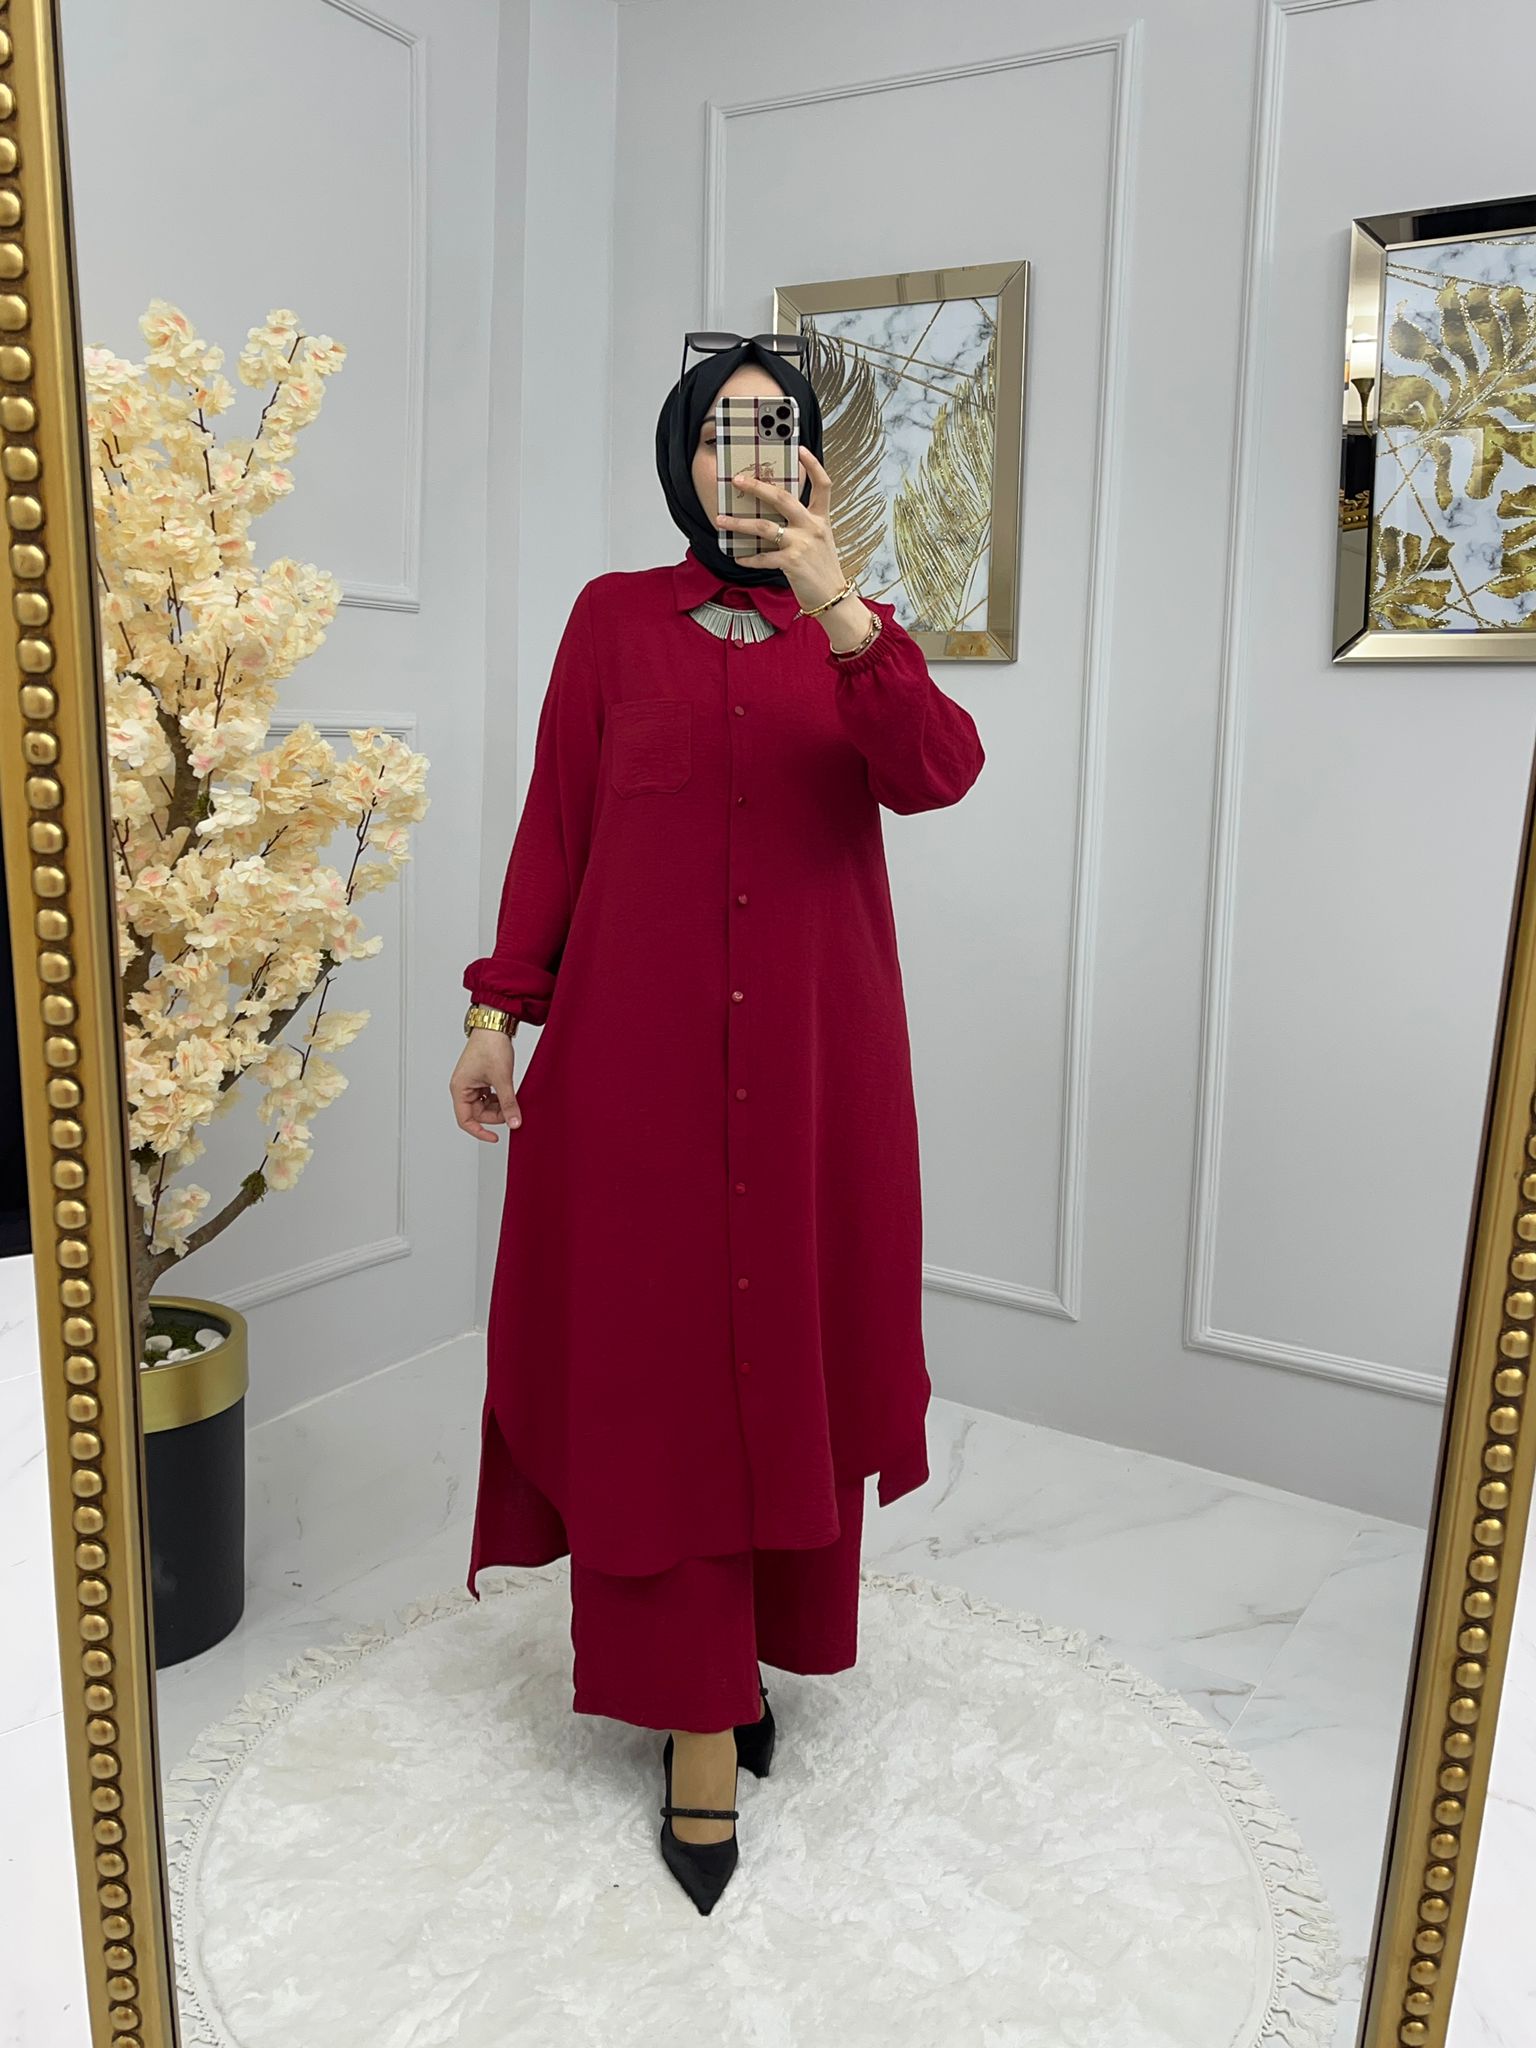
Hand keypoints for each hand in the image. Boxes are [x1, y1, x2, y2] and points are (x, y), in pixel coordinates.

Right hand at [450, 1028, 519, 1141]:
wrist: (495, 1025)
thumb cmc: (491, 1046)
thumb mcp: (502, 1078)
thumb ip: (508, 1103)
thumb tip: (514, 1122)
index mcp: (460, 1088)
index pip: (465, 1120)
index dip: (479, 1131)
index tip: (495, 1137)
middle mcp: (463, 1087)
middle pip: (477, 1113)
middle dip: (495, 1115)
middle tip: (512, 1111)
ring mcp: (471, 1083)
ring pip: (484, 1105)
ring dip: (498, 1106)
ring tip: (511, 1098)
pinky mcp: (480, 1078)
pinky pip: (488, 1096)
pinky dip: (499, 1098)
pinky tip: (508, 1093)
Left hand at [716, 447, 871, 643]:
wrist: (833, 598)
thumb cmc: (822, 568)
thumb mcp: (820, 540)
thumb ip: (804, 523)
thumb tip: (775, 513)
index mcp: (821, 518)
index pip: (823, 485)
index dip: (812, 464)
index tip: (799, 448)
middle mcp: (812, 527)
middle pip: (783, 498)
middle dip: (757, 487)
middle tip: (738, 480)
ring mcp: (802, 544)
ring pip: (765, 527)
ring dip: (739, 523)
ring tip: (721, 519)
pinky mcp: (792, 563)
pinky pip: (762, 557)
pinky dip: (748, 558)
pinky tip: (737, 557)